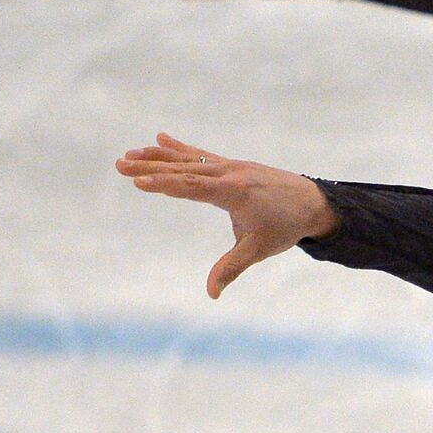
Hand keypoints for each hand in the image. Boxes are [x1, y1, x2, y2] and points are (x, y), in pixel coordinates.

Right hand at [116, 133, 341, 297]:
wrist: (312, 202)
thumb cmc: (285, 227)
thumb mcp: (259, 249)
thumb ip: (232, 268)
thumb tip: (211, 293)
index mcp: (235, 191)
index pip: (193, 186)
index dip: (166, 184)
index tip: (139, 182)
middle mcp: (230, 173)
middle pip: (185, 169)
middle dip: (152, 168)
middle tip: (120, 165)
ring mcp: (231, 166)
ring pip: (190, 159)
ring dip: (159, 157)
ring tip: (129, 156)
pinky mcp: (233, 165)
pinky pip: (202, 154)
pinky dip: (180, 148)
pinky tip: (160, 138)